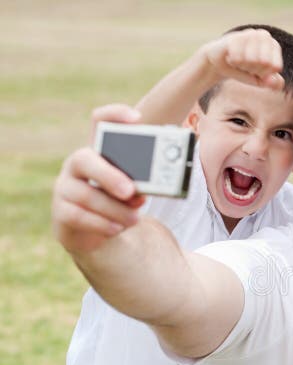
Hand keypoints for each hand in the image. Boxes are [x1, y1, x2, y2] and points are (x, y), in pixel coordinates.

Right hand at [53, 104, 145, 252]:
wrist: (98, 234)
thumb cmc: (119, 204)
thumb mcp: (133, 191)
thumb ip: (141, 186)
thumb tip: (145, 191)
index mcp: (99, 152)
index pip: (100, 121)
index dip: (115, 114)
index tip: (136, 118)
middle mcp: (77, 165)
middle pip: (85, 159)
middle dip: (109, 175)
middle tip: (130, 191)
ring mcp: (64, 188)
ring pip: (86, 195)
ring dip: (114, 209)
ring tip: (134, 219)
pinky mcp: (60, 212)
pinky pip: (78, 216)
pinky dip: (101, 224)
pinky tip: (117, 228)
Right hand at [201, 28, 283, 90]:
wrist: (220, 62)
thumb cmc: (244, 70)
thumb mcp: (260, 80)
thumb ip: (273, 83)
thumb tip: (279, 84)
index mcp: (273, 45)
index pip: (275, 66)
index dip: (264, 73)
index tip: (257, 70)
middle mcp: (264, 35)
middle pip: (264, 63)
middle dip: (254, 70)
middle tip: (246, 65)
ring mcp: (249, 33)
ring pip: (252, 60)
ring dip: (243, 66)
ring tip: (239, 61)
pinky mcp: (235, 36)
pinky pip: (239, 59)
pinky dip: (234, 63)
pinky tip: (231, 57)